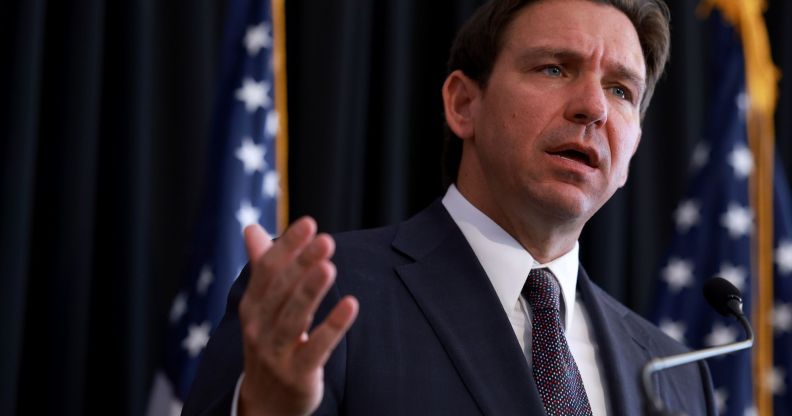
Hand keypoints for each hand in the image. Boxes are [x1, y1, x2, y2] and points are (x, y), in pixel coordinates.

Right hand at [238, 218, 358, 415]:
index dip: (287, 247)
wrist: (265, 404)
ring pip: (293, 318)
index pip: (267, 271)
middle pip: (281, 291)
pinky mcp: (298, 375)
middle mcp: (259, 328)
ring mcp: (276, 353)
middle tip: (326, 239)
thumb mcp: (262, 308)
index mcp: (253, 307)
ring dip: (310, 291)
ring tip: (329, 266)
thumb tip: (250, 228)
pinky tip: (350, 304)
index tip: (308, 223)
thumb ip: (262, 268)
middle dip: (302, 263)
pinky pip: (315, 348)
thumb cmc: (269, 344)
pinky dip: (332, 326)